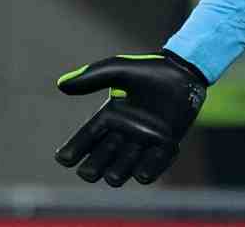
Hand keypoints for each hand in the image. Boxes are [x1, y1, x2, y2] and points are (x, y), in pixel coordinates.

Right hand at [54, 52, 207, 186]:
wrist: (183, 72)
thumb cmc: (149, 70)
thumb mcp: (119, 69)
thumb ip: (92, 76)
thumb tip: (60, 85)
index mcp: (108, 117)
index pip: (84, 138)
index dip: (73, 150)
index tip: (64, 158)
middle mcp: (122, 134)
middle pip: (100, 160)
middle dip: (93, 168)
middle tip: (90, 171)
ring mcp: (143, 142)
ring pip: (123, 168)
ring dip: (118, 172)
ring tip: (113, 175)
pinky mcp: (164, 146)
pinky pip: (152, 168)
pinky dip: (147, 172)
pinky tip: (142, 172)